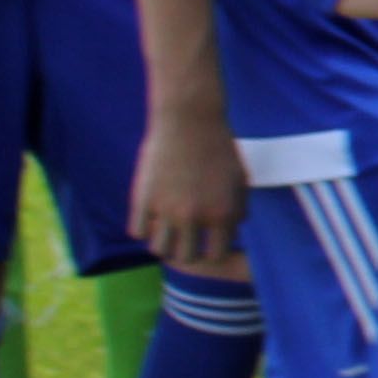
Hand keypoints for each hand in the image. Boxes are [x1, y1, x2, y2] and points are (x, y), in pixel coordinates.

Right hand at [131, 99, 248, 265]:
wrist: (190, 119)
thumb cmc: (219, 146)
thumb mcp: (240, 178)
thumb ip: (238, 207)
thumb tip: (233, 229)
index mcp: (222, 214)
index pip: (216, 255)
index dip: (212, 250)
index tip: (207, 242)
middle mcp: (193, 216)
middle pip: (186, 258)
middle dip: (187, 251)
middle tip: (185, 239)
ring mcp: (165, 209)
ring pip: (159, 250)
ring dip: (164, 243)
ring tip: (167, 231)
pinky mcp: (142, 198)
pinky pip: (138, 231)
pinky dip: (144, 228)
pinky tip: (152, 215)